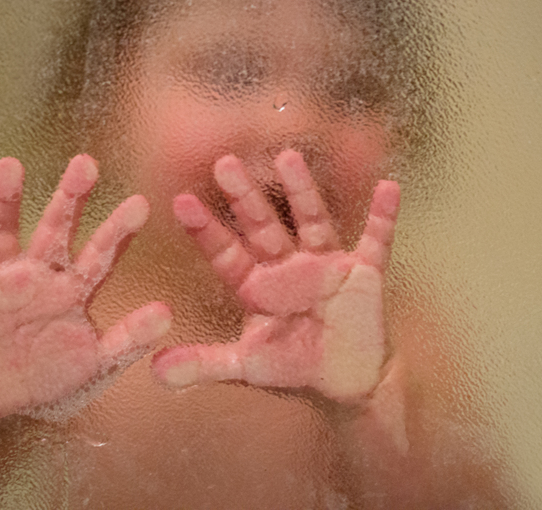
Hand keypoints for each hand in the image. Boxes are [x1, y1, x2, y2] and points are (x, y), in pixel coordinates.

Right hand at [0, 155, 170, 417]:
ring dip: (8, 199)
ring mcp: (1, 276)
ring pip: (6, 229)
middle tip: (86, 163)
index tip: (140, 204)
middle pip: (57, 228)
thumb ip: (127, 340)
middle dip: (70, 197)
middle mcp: (41, 273)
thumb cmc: (52, 381)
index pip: (101, 253)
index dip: (119, 230)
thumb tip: (167, 314)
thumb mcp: (94, 366)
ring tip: (12, 166)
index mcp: (75, 290)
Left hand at [152, 150, 398, 404]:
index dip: (204, 230)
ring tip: (289, 158)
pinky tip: (388, 187)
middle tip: (224, 164)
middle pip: (263, 225)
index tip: (179, 201)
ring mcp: (326, 263)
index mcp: (256, 285)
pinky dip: (383, 216)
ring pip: (311, 220)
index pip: (226, 252)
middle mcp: (287, 266)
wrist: (346, 383)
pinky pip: (375, 240)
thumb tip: (153, 372)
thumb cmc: (293, 367)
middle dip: (245, 197)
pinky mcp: (363, 272)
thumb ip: (204, 364)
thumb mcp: (246, 367)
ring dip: (303, 191)